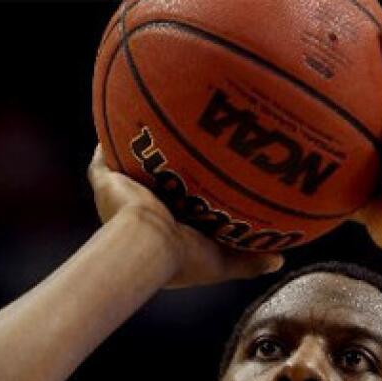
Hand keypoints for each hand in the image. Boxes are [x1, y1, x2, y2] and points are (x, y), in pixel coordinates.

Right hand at [87, 146, 283, 287]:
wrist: (149, 246)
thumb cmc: (184, 259)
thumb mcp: (222, 261)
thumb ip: (248, 261)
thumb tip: (279, 260)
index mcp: (162, 232)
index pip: (177, 208)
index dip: (188, 195)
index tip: (205, 180)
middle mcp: (140, 213)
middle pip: (153, 185)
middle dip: (164, 169)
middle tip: (182, 149)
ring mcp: (120, 197)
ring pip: (127, 170)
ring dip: (137, 153)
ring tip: (152, 128)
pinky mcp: (105, 183)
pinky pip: (102, 160)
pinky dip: (107, 143)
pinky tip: (122, 117)